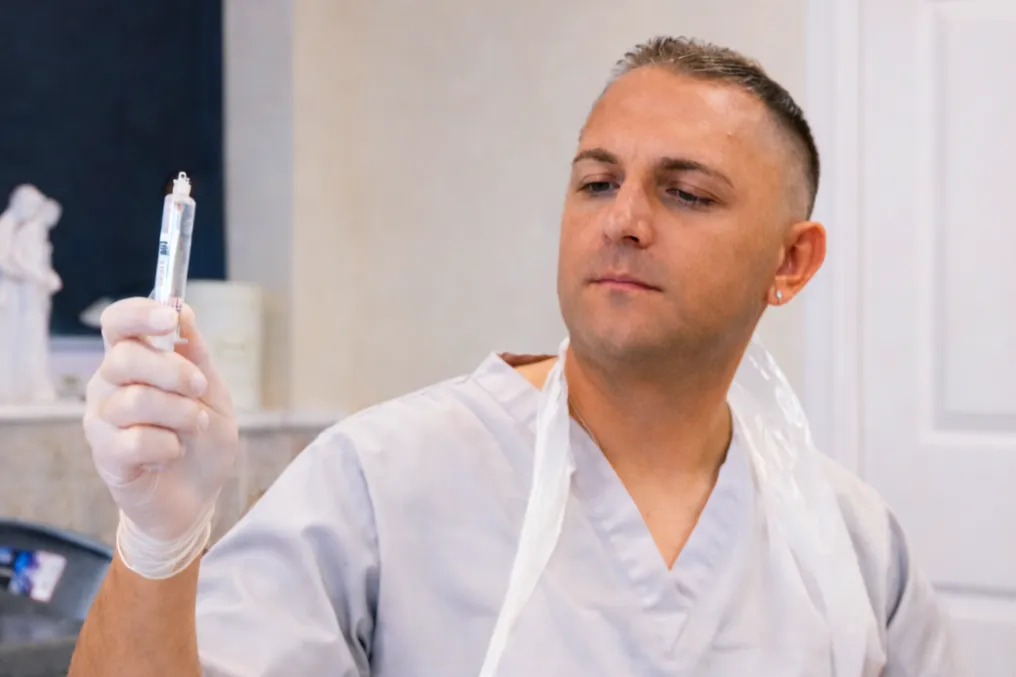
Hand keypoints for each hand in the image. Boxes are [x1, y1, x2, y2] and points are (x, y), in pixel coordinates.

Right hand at [83, 297, 238, 577]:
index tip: (169, 318)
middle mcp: (108, 386)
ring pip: (135, 400)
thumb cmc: (202, 442)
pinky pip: (134, 441)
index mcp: (133, 362)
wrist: (197, 498)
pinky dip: (167, 446)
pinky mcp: (105, 456)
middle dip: (173, 371)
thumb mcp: (213, 394)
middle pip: (125, 357)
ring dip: (180, 413)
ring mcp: (102, 421)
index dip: (139, 314)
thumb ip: (197, 357)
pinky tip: (172, 454)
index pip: (118, 323)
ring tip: (195, 428)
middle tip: (199, 388)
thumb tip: (182, 312)